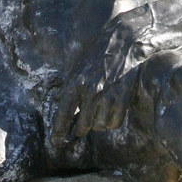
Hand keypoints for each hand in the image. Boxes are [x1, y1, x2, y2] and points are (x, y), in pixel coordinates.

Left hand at [52, 15, 150, 143]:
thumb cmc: (99, 51)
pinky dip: (112, 121)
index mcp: (74, 83)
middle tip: (79, 130)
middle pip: (82, 126)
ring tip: (98, 112)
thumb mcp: (78, 66)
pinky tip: (110, 111)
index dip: (59, 131)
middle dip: (80, 129)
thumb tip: (66, 109)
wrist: (124, 39)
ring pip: (99, 126)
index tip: (56, 141)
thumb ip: (71, 87)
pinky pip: (114, 123)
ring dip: (98, 124)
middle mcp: (89, 92)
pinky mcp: (123, 98)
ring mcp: (107, 96)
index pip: (63, 115)